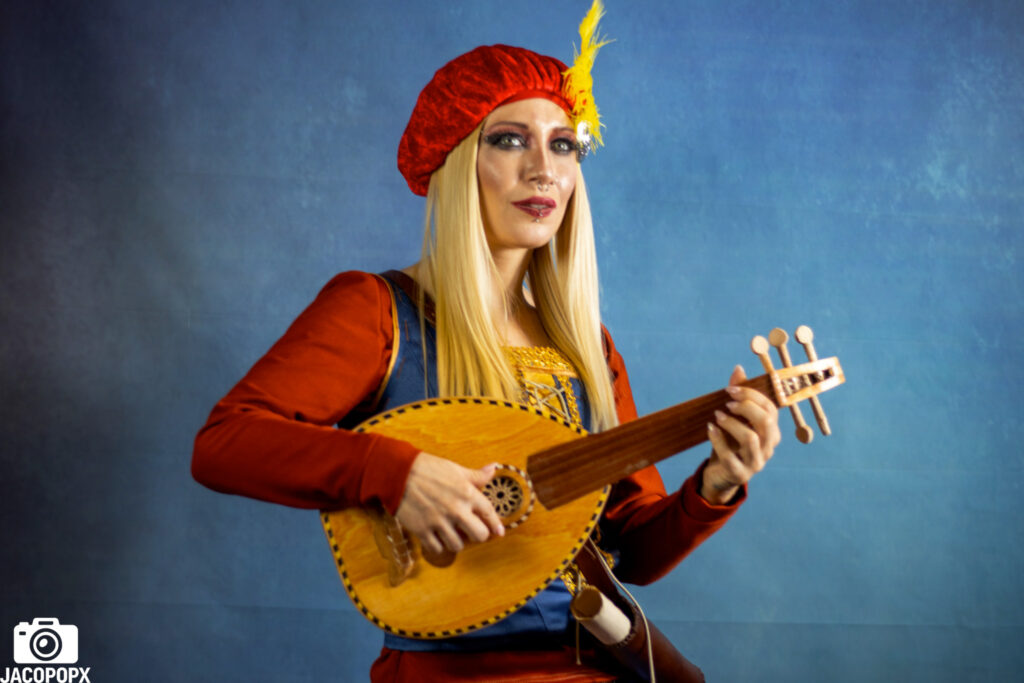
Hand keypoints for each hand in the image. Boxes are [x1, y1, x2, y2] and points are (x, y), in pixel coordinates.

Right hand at [395, 452, 504, 556]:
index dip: (496, 525)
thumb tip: (493, 469)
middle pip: (479, 535)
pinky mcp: (422, 530)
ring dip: (456, 541)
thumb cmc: (428, 468)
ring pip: (458, 545)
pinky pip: (437, 549)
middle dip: (478, 535)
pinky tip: (436, 537)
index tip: (499, 533)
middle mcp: (456, 510)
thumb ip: (476, 475)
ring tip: (452, 533)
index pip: (489, 513)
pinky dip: (438, 546)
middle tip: (471, 531)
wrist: (398, 473)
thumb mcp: (455, 469)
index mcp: (467, 493)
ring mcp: (439, 521)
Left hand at [701, 365, 781, 504]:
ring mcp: (756, 463)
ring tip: (717, 416)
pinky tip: (710, 429)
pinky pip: (730, 456)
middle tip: (727, 403)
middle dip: (745, 407)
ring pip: (750, 438)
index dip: (751, 395)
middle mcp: (768, 448)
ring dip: (731, 423)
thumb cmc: (729, 444)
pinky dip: (718, 439)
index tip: (730, 389)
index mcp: (771, 433)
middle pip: (765, 421)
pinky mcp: (740, 474)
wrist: (720, 475)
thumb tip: (738, 368)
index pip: (770, 409)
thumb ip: (738, 396)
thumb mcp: (734, 420)